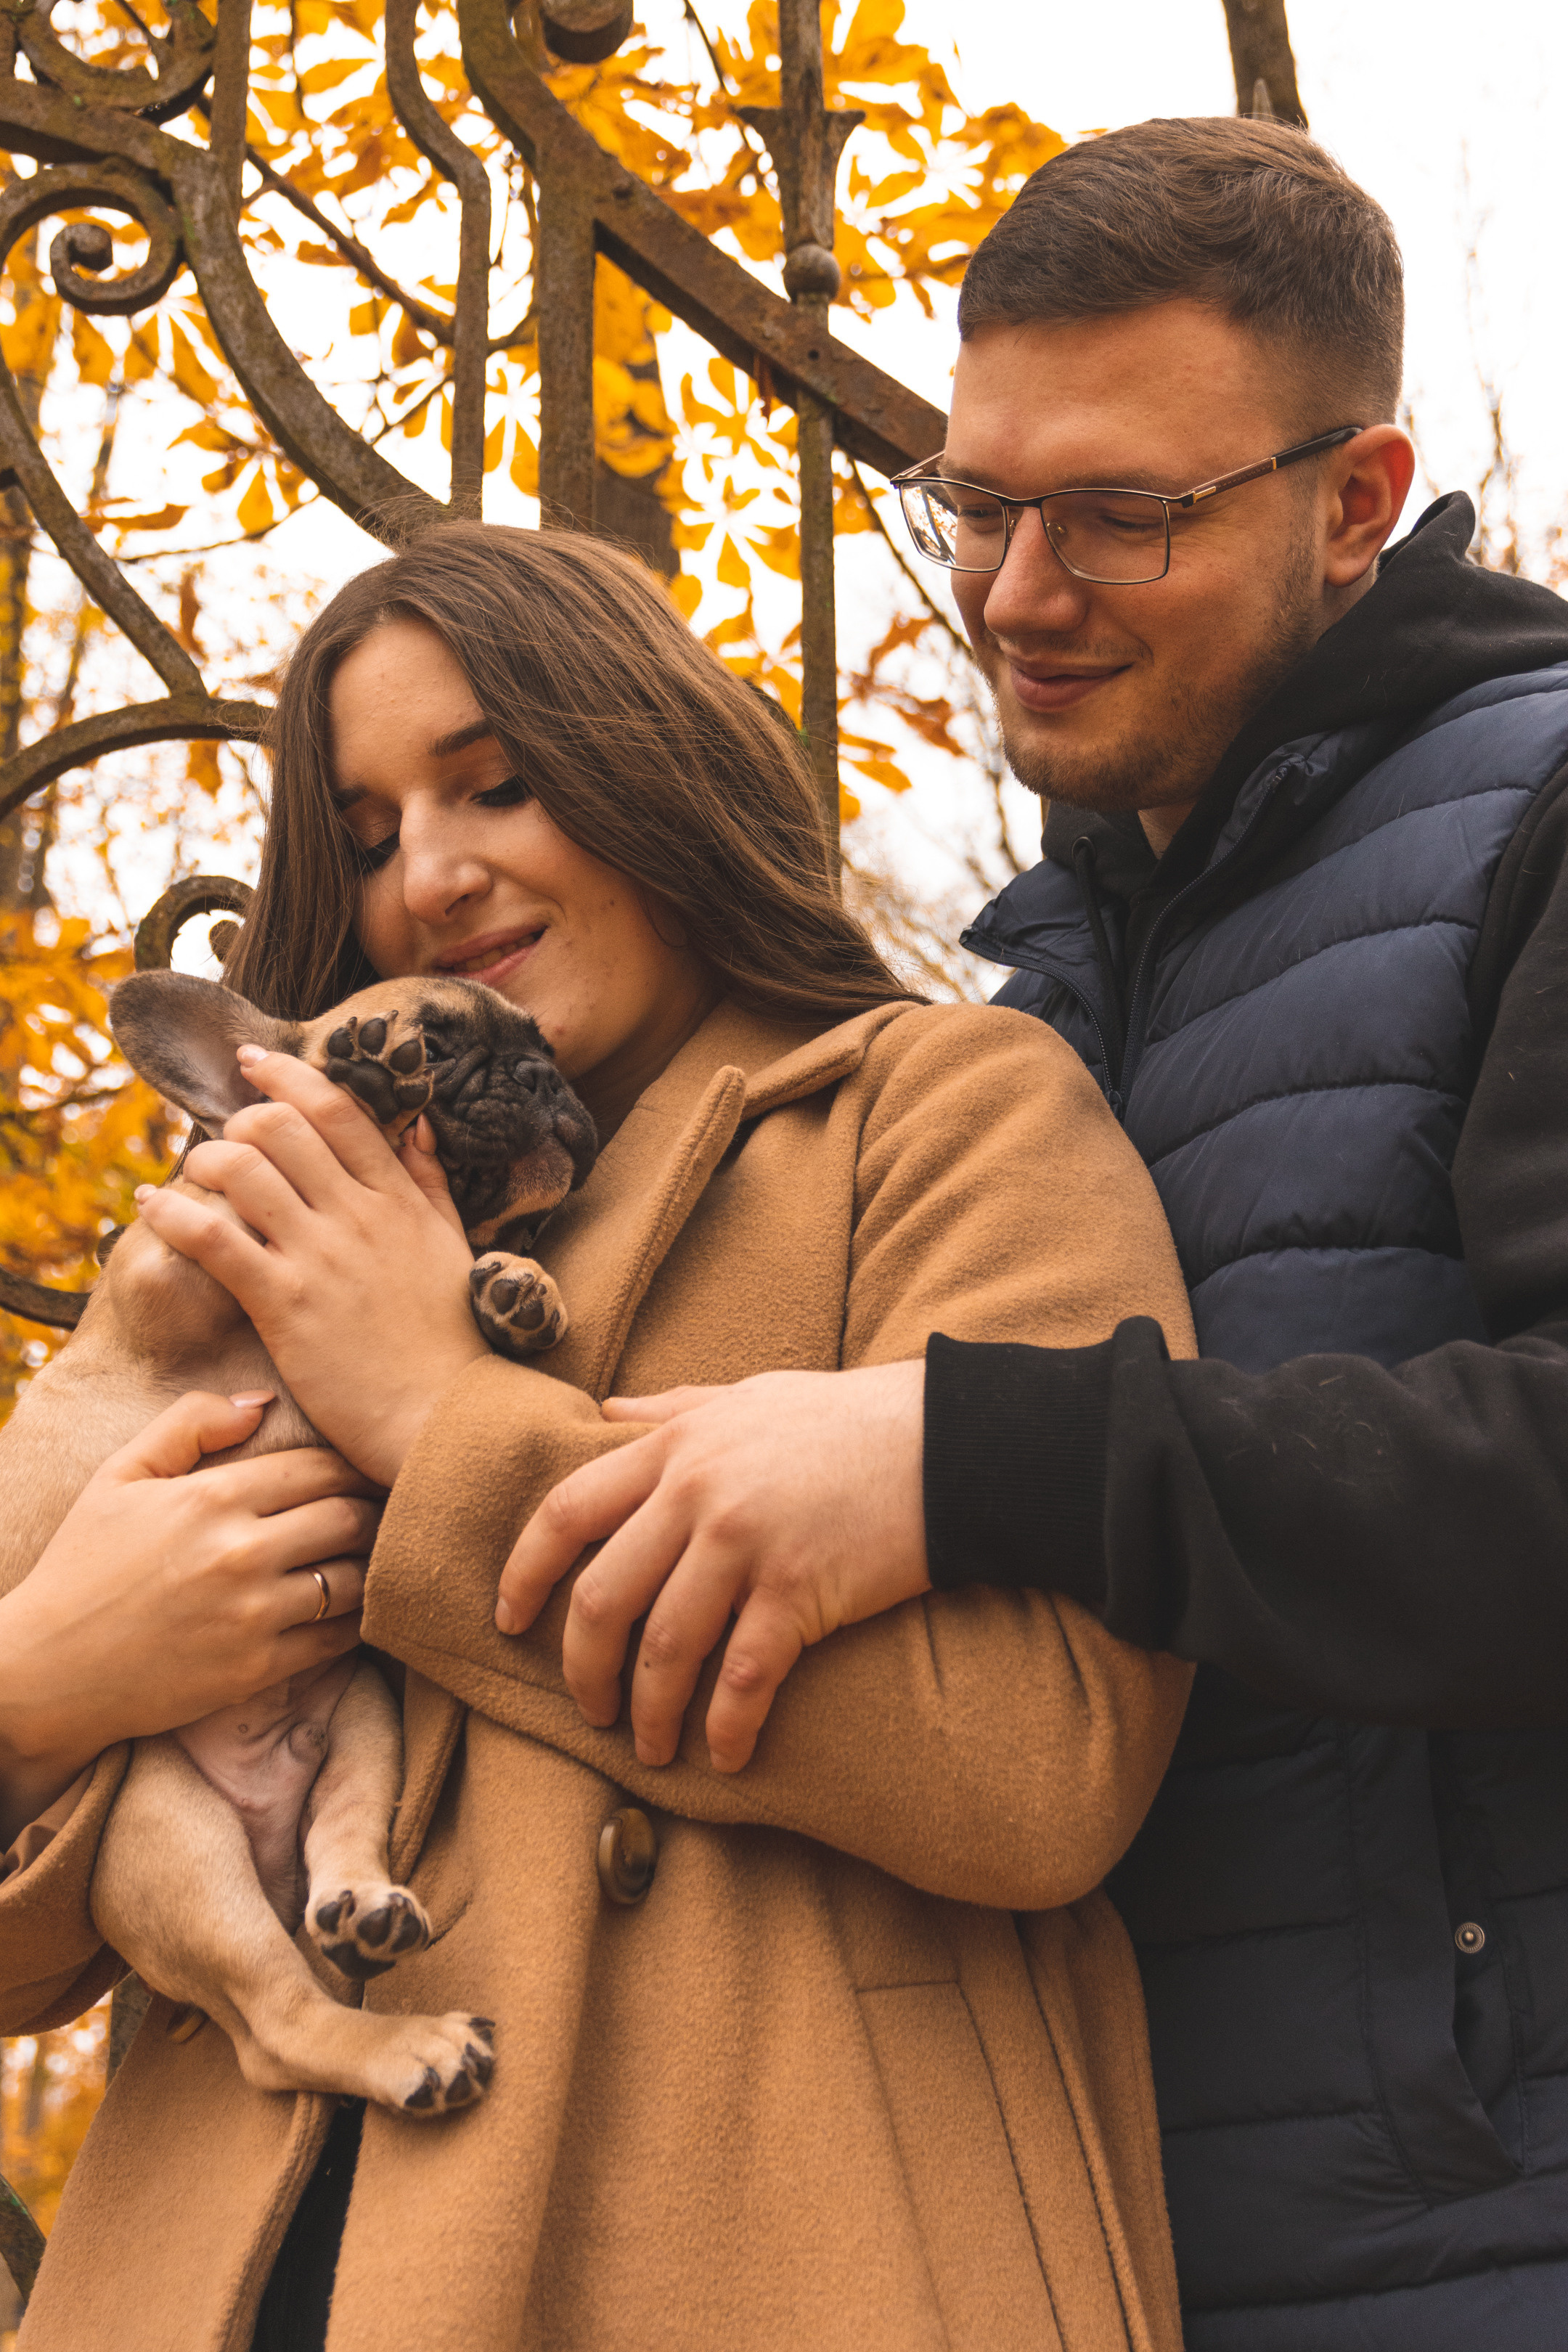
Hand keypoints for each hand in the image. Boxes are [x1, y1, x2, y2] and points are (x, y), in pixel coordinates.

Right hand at [0, 1391, 377, 1846]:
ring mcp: (253, 1615)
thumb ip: (190, 1423)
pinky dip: (357, 1620)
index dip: (353, 1466)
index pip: (322, 1468)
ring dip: (374, 1565)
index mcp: (212, 1497)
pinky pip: (339, 1638)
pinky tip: (354, 1607)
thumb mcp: (119, 1476)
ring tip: (377, 1556)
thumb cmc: (84, 1565)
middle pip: (353, 1518)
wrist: (46, 1670)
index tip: (365, 1471)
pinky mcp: (257, 1669)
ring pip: (357, 1578)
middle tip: (387, 1511)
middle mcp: (241, 1553)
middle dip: (375, 1510)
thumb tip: (262, 1402)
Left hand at [134, 1048, 486, 1484]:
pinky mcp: (283, 1303)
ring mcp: (319, 1255)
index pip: (338, 1110)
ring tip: (191, 1172)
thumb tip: (416, 1124)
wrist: (449, 1417)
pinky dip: (172, 1214)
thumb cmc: (453, 1341)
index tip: (254, 1062)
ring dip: (204, 1159)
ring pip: (242, 1168)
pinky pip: (213, 1237)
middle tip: (225, 1133)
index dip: (288, 1075)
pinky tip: (149, 1209)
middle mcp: (357, 1214)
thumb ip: (430, 1183)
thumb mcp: (454, 1247)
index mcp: (398, 1198)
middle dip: (240, 1118)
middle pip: (281, 1127)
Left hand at [495, 1361, 928, 1772]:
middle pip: (602, 1598)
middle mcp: (698, 1493)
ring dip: (649, 1712)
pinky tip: (725, 1754)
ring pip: (666, 1648)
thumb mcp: (748, 1394)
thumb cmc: (847, 1420)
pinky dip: (726, 1726)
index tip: (508, 1619)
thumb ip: (671, 1407)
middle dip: (582, 1669)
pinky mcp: (802, 1590)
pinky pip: (744, 1676)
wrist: (951, 1444)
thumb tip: (605, 1413)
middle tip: (591, 1710)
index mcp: (676, 1445)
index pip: (566, 1513)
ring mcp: (748, 1542)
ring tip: (652, 1748)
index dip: (525, 1573)